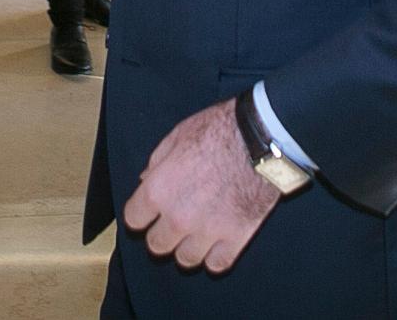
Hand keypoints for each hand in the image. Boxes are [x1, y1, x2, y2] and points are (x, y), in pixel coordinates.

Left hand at [123, 98, 280, 273]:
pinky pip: (217, 265)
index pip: (134, 220)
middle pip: (157, 245)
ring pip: (185, 260)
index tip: (149, 212)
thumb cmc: (220, 130)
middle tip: (174, 222)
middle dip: (162, 234)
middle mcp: (178, 217)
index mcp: (159, 190)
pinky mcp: (235, 239)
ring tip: (197, 233)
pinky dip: (215, 257)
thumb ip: (157, 162)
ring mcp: (207, 232)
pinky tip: (218, 243)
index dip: (141, 214)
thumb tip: (146, 180)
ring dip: (188, 248)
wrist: (262, 138)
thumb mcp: (178, 135)